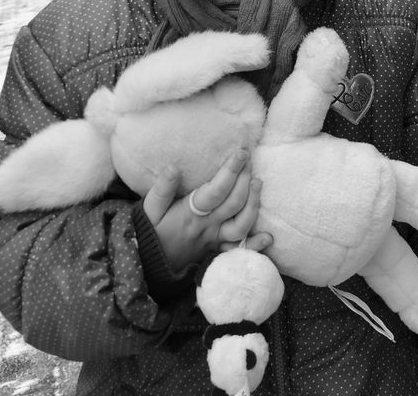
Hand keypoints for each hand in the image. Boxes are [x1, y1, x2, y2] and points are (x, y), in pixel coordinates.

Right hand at [141, 150, 271, 270]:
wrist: (150, 265)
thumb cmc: (151, 231)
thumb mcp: (149, 210)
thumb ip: (161, 190)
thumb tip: (173, 168)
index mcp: (190, 214)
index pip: (216, 190)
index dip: (231, 171)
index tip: (241, 153)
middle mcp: (207, 227)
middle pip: (234, 204)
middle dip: (245, 179)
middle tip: (249, 160)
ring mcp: (215, 240)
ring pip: (241, 225)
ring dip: (254, 204)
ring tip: (258, 183)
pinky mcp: (218, 251)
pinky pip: (239, 251)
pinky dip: (255, 245)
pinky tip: (268, 237)